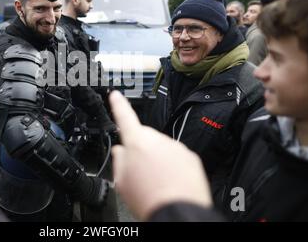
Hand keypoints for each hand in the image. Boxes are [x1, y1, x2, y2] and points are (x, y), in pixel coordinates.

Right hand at [109, 91, 212, 220]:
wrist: (178, 212)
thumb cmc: (149, 199)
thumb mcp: (122, 182)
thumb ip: (119, 161)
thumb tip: (121, 152)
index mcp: (136, 143)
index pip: (125, 117)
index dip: (119, 105)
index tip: (116, 95)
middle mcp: (158, 140)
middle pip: (144, 136)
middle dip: (140, 147)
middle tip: (138, 170)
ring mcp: (176, 147)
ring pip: (161, 147)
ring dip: (157, 158)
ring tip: (156, 180)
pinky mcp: (191, 157)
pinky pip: (177, 156)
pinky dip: (172, 165)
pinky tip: (169, 182)